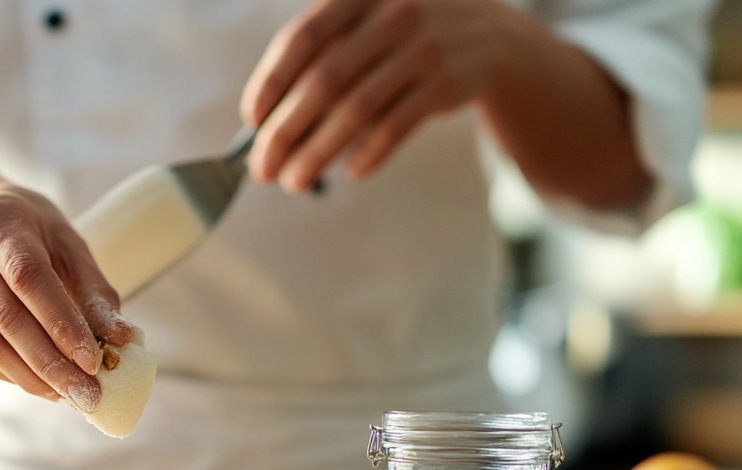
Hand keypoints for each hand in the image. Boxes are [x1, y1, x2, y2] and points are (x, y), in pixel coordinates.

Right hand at [0, 179, 132, 410]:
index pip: (28, 279)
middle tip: (85, 397)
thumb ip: (92, 287)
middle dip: (50, 367)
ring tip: (61, 392)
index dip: (61, 324)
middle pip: (4, 322)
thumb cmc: (18, 226)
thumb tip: (122, 340)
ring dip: (26, 379)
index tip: (93, 362)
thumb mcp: (60, 238)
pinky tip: (21, 372)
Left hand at [242, 0, 515, 191]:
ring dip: (318, 152)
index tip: (251, 120)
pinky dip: (369, 152)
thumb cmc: (404, 33)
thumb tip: (267, 121)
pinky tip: (348, 171)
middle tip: (263, 168)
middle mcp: (392, 13)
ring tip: (294, 180)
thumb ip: (324, 53)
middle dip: (285, 132)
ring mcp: (423, 47)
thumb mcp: (367, 18)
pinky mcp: (447, 82)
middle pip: (324, 82)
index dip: (270, 81)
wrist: (491, 34)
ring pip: (356, 111)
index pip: (302, 38)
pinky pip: (396, 126)